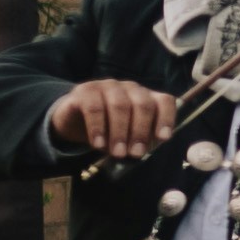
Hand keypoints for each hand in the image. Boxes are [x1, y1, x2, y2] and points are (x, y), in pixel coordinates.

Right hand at [50, 78, 175, 159]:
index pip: (164, 101)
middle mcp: (130, 88)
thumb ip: (138, 140)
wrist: (73, 120)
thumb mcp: (127, 137)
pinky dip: (97, 128)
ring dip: (120, 132)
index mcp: (146, 97)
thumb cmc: (107, 129)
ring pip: (120, 105)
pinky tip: (98, 144)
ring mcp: (108, 86)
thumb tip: (142, 151)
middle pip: (143, 104)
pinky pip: (94, 107)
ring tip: (117, 153)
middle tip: (135, 153)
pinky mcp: (85, 90)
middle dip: (140, 131)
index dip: (166, 119)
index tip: (163, 138)